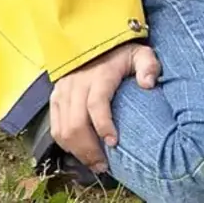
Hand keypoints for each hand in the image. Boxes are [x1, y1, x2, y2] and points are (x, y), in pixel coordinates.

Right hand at [50, 41, 160, 174]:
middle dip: (89, 148)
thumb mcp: (140, 53)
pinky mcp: (54, 99)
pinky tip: (80, 152)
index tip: (114, 143)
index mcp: (99, 75)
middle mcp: (76, 85)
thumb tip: (149, 83)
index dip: (103, 126)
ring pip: (62, 129)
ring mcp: (62, 92)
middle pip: (76, 123)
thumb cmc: (121, 52)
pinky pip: (55, 127)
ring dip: (76, 151)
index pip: (96, 104)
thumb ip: (148, 65)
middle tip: (104, 165)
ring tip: (94, 163)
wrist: (93, 40)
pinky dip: (65, 144)